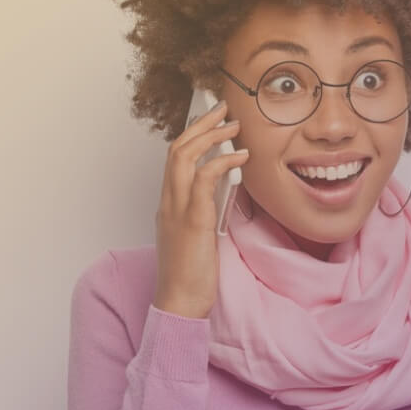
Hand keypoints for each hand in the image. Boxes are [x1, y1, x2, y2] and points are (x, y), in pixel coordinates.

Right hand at [152, 100, 248, 318]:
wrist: (180, 301)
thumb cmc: (191, 273)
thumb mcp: (199, 235)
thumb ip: (206, 210)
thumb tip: (225, 190)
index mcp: (168, 204)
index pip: (174, 158)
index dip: (191, 134)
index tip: (210, 120)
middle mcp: (168, 201)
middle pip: (177, 148)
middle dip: (200, 124)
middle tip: (223, 108)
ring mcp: (177, 209)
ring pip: (184, 156)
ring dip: (210, 135)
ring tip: (234, 124)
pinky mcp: (194, 220)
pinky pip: (204, 179)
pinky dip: (223, 161)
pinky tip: (242, 155)